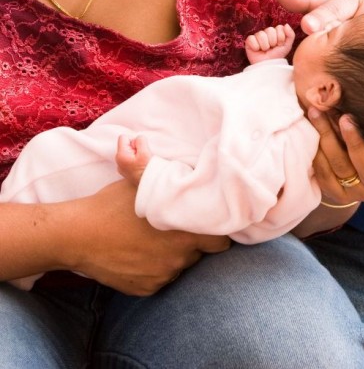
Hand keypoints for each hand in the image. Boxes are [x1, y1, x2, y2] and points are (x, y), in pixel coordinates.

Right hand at [63, 180, 230, 295]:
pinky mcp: (147, 289)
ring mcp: (162, 276)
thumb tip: (142, 140)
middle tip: (178, 226)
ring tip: (154, 238)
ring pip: (180, 265)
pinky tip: (139, 252)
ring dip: (173, 254)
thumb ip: (151, 164)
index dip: (217, 231)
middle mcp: (177, 259)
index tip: (207, 221)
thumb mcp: (135, 182)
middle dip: (193, 240)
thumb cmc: (109, 205)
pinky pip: (160, 278)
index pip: (221, 241)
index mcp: (183, 231)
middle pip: (200, 253)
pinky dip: (155, 268)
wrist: (76, 236)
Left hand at [116, 134, 151, 185]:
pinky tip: (140, 167)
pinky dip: (135, 160)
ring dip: (136, 154)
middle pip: (125, 145)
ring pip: (128, 152)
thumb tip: (137, 140)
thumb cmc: (148, 169)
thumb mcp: (145, 151)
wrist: (150, 185)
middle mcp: (118, 161)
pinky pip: (129, 159)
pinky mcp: (125, 171)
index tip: (139, 149)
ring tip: (142, 162)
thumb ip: (140, 140)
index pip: (123, 137)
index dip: (133, 140)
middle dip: (134, 147)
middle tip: (142, 157)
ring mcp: (121, 167)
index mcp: (120, 156)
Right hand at [245, 23, 294, 63]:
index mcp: (275, 31)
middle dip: (273, 41)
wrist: (268, 66)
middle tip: (271, 48)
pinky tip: (257, 50)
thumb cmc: (277, 55)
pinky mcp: (249, 41)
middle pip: (270, 30)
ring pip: (261, 35)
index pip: (279, 27)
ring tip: (265, 50)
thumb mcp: (287, 46)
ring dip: (265, 45)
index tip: (279, 45)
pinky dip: (256, 46)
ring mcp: (257, 36)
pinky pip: (252, 39)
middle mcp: (266, 32)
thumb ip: (290, 35)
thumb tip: (286, 25)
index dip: (280, 38)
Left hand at [310, 109, 363, 202]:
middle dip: (356, 143)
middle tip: (346, 117)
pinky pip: (323, 171)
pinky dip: (316, 147)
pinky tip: (311, 125)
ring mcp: (357, 192)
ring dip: (328, 138)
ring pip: (341, 167)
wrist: (358, 169)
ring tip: (320, 112)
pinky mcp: (334, 191)